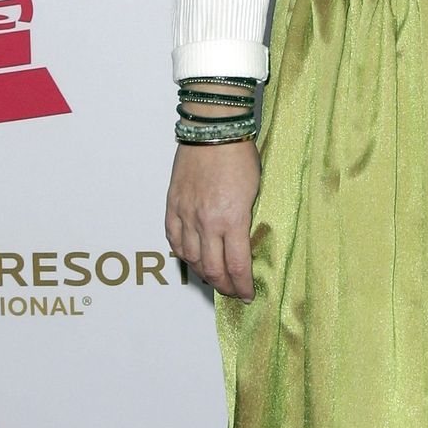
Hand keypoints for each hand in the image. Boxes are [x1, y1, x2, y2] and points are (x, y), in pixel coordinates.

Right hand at [165, 138, 260, 300]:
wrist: (212, 131)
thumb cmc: (240, 157)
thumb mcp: (254, 193)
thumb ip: (245, 222)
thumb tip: (243, 244)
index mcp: (232, 220)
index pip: (236, 267)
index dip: (243, 287)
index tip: (248, 295)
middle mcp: (206, 223)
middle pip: (213, 269)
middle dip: (225, 286)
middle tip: (233, 292)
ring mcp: (186, 215)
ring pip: (190, 258)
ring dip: (203, 273)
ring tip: (214, 278)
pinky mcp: (172, 205)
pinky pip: (173, 239)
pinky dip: (182, 254)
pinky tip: (191, 259)